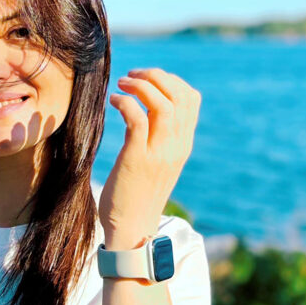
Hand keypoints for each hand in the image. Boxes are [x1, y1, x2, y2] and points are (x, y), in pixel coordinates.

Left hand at [100, 67, 199, 249]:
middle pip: (178, 96)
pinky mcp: (137, 160)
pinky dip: (126, 103)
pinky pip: (137, 120)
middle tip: (132, 75)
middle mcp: (176, 147)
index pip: (191, 100)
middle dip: (155, 76)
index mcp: (183, 145)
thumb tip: (146, 110)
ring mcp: (159, 154)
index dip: (171, 80)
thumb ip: (159, 138)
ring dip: (140, 86)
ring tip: (121, 83)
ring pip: (161, 104)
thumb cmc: (137, 195)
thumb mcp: (157, 163)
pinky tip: (113, 101)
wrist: (131, 229)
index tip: (148, 79)